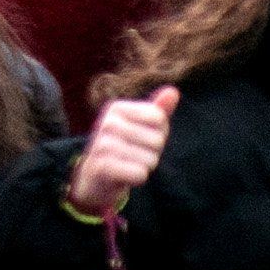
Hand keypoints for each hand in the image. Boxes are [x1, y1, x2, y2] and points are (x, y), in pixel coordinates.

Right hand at [66, 84, 176, 219]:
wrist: (95, 178)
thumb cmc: (124, 148)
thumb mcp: (141, 127)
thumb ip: (158, 110)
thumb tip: (174, 91)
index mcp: (117, 108)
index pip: (160, 118)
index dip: (158, 133)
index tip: (141, 138)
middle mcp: (107, 122)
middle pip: (157, 140)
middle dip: (152, 153)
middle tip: (133, 155)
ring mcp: (103, 144)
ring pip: (151, 159)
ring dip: (145, 167)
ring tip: (128, 165)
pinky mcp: (103, 167)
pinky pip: (140, 173)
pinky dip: (138, 178)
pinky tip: (124, 176)